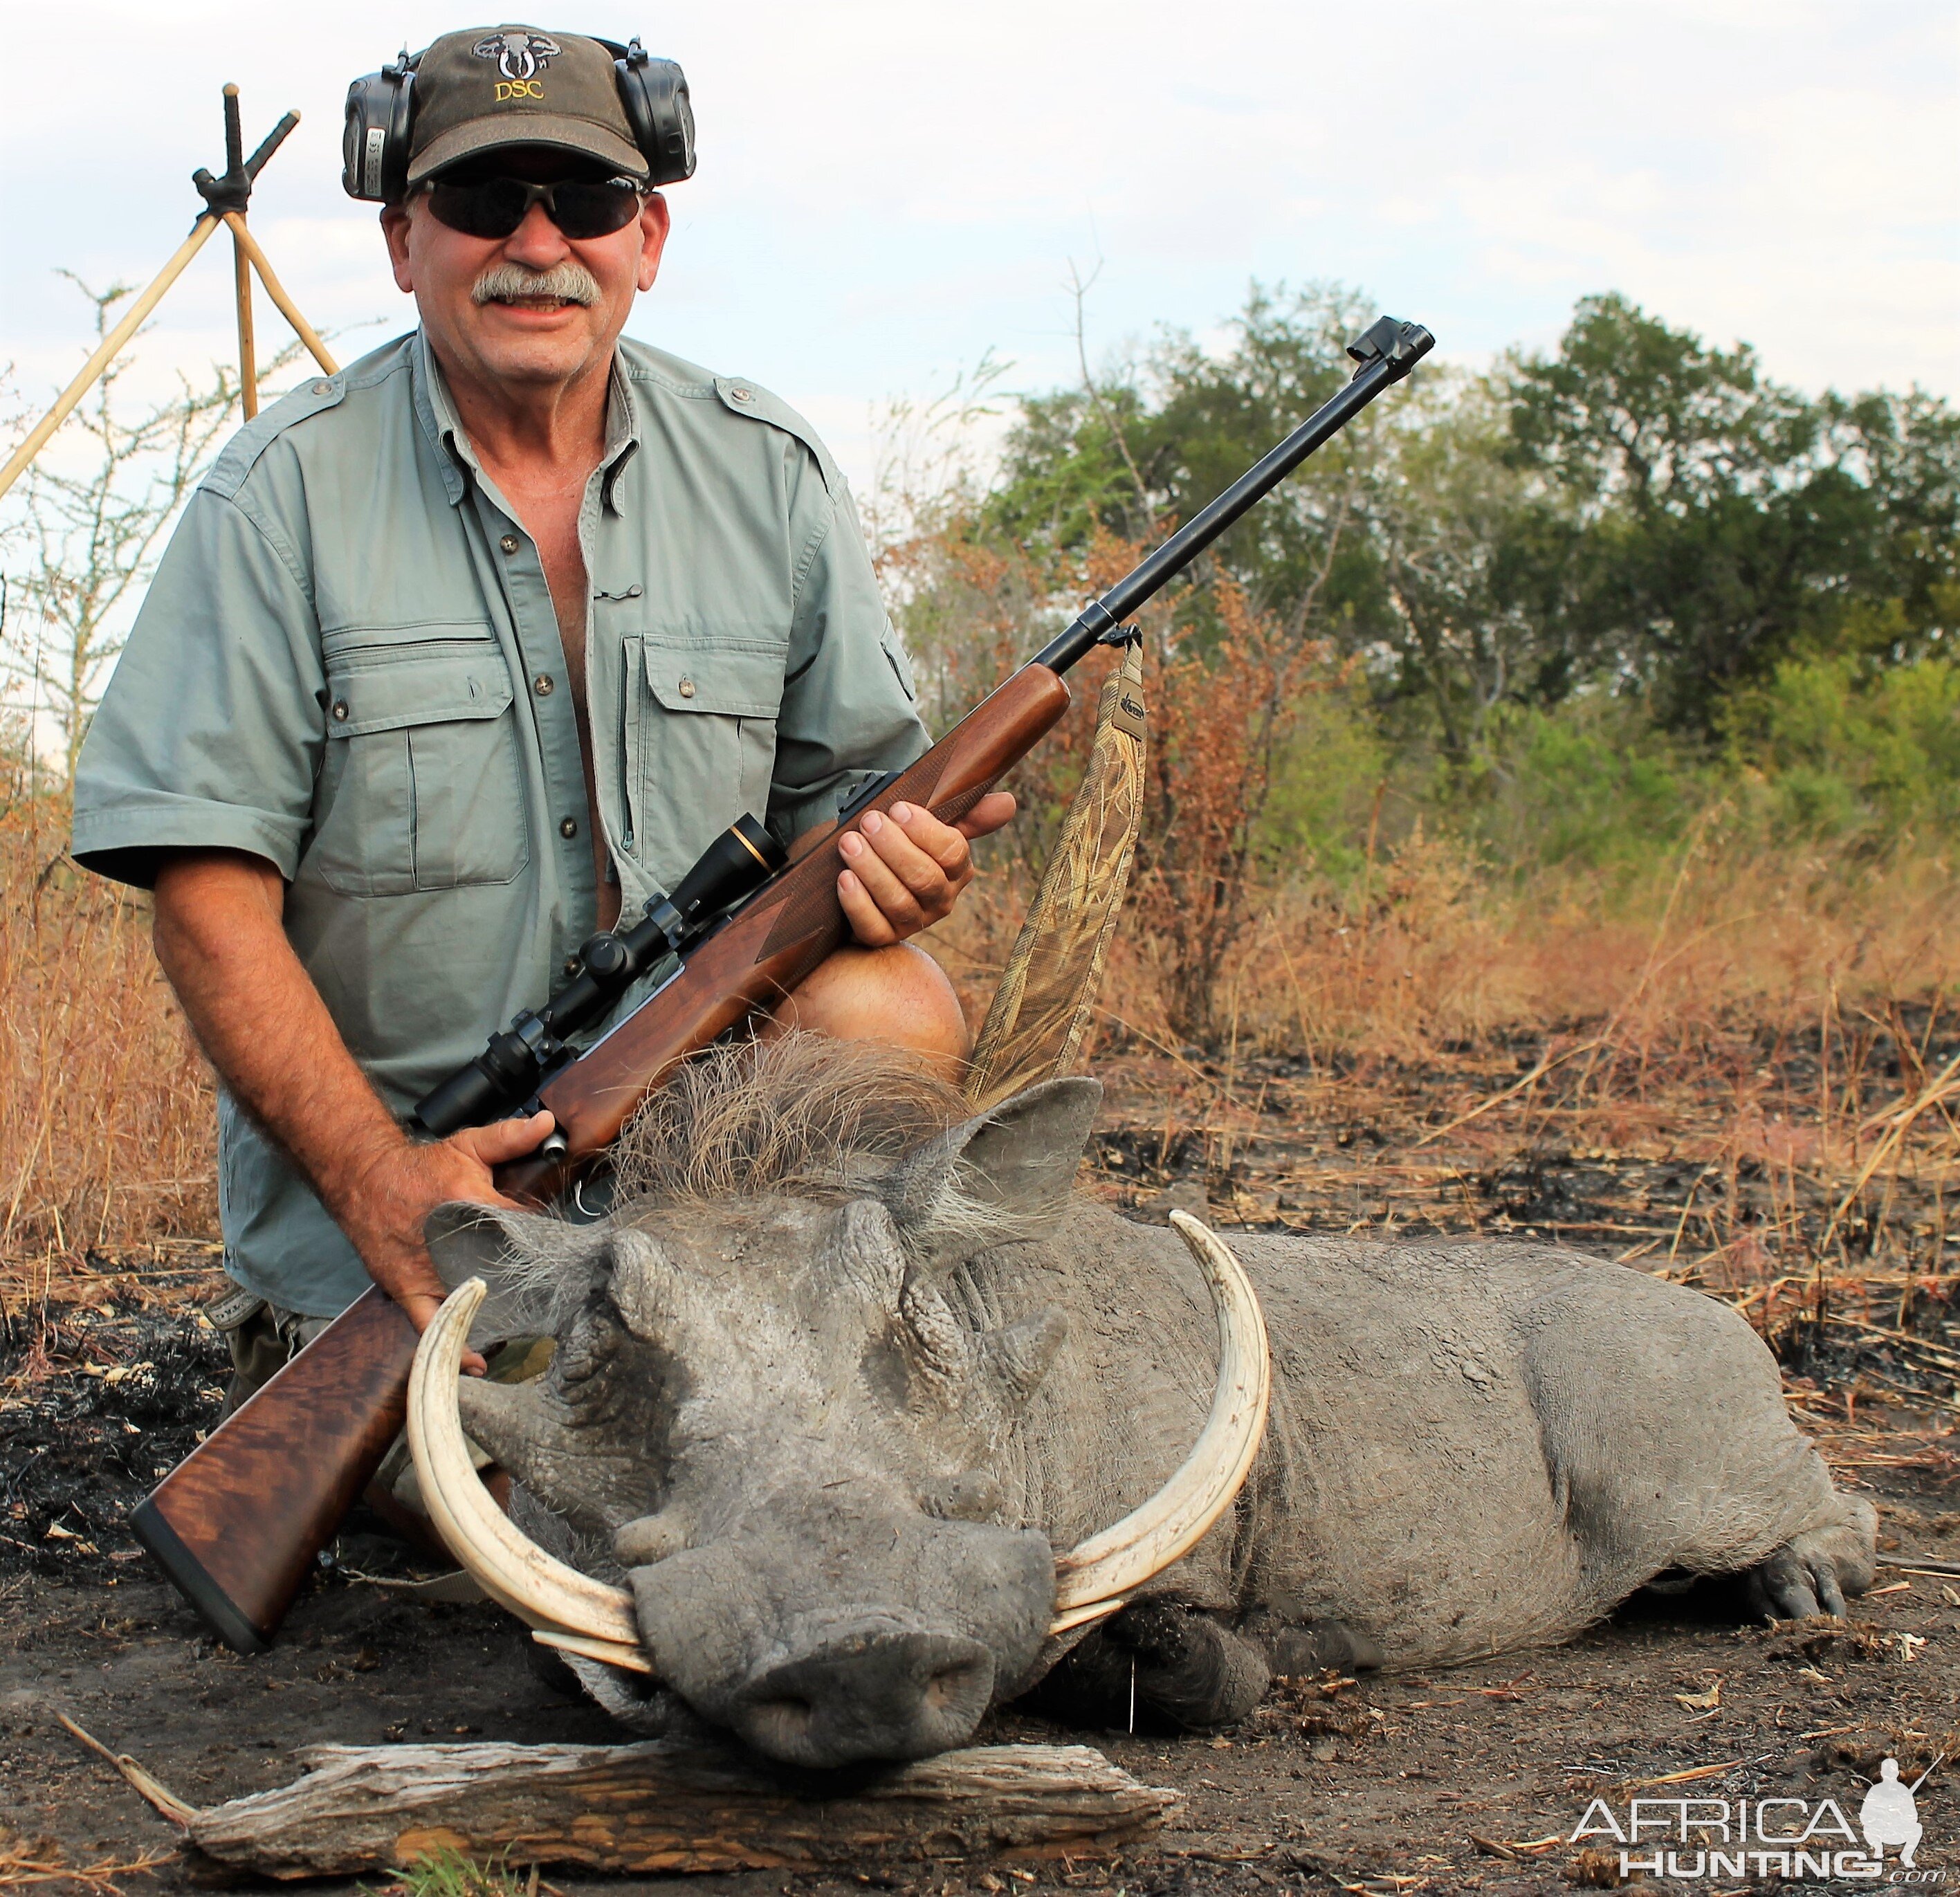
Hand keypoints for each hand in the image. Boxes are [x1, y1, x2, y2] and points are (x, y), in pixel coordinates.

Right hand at [331, 1111, 554, 1373]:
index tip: (566, 1253)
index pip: (522, 1227)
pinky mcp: (405, 1289)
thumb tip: (548, 1123)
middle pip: (500, 1271)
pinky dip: (453, 1345)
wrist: (363, 1180)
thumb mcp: (467, 1147)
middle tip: (555, 1298)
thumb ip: (510, 1137)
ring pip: (470, 1303)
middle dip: (528, 1286)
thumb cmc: (421, 1167)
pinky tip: (476, 1362)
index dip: (546, 1240)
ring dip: (497, 1317)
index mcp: (468, 1203)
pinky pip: (430, 1325)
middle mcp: (447, 1242)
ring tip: (527, 1329)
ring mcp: (425, 1270)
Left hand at [836, 793, 1015, 947]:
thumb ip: (968, 814)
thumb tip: (1009, 802)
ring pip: (898, 901)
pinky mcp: (883, 938)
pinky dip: (858, 903)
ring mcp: (913, 922)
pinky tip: (845, 878)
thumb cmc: (902, 845)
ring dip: (871, 869)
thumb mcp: (931, 826)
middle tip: (869, 822)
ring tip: (849, 843)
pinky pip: (873, 928)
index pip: (952, 853)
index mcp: (957, 870)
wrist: (864, 875)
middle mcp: (940, 900)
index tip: (899, 809)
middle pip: (924, 878)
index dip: (925, 831)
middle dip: (893, 848)